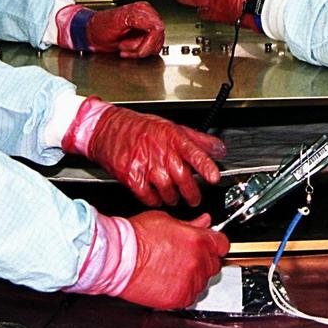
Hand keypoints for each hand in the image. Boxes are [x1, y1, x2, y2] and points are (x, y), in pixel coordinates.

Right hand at [85, 101, 225, 205]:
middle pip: (182, 177)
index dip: (206, 166)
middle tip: (194, 199)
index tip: (214, 177)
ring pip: (167, 189)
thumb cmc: (141, 128)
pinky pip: (148, 195)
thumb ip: (198, 140)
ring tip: (174, 197)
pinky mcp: (131, 176)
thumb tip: (219, 149)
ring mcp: (145, 164)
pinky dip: (154, 200)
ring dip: (173, 197)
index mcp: (173, 137)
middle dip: (191, 193)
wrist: (108, 129)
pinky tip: (156, 196)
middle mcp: (160, 151)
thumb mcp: (172, 128)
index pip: (194, 152)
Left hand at [87, 2, 164, 57]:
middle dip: (141, 48)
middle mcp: (147, 15)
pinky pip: (151, 48)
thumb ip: (138, 21)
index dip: (150, 43)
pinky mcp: (147, 34)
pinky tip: (128, 49)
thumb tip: (156, 27)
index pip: (157, 28)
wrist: (93, 33)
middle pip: (158, 38)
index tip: (140, 52)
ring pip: (155, 45)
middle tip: (124, 46)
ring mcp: (148, 25)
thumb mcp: (117, 21)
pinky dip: (138, 52)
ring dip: (138, 50)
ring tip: (124, 46)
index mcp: (141, 9)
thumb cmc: (100, 26)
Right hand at [120, 211, 229, 309]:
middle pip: (214, 264)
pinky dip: (182, 291)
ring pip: (202, 281)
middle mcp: (198, 261)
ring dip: (192, 276)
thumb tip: (204, 221)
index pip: (222, 244)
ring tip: (171, 270)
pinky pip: (190, 296)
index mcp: (197, 240)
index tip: (209, 246)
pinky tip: (167, 281)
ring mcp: (190, 281)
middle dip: (203, 260)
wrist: (118, 259)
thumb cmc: (136, 238)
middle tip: (184, 258)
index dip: (214, 244)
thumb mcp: (166, 220)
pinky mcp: (180, 297)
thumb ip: (190, 224)